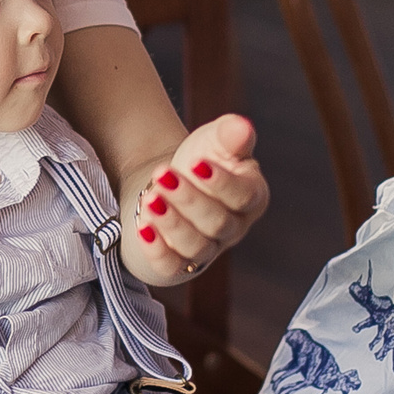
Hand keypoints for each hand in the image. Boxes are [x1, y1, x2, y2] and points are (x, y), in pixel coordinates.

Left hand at [121, 114, 267, 287]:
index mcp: (251, 197)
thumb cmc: (198, 160)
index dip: (221, 183)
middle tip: (162, 175)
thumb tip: (243, 127)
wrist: (166, 182)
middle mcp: (232, 228)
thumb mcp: (214, 140)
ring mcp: (206, 250)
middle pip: (217, 222)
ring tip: (150, 198)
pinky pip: (170, 266)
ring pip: (195, 246)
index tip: (195, 162)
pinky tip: (142, 229)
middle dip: (189, 199)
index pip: (244, 196)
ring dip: (171, 223)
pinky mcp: (176, 265)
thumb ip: (230, 134)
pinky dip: (156, 249)